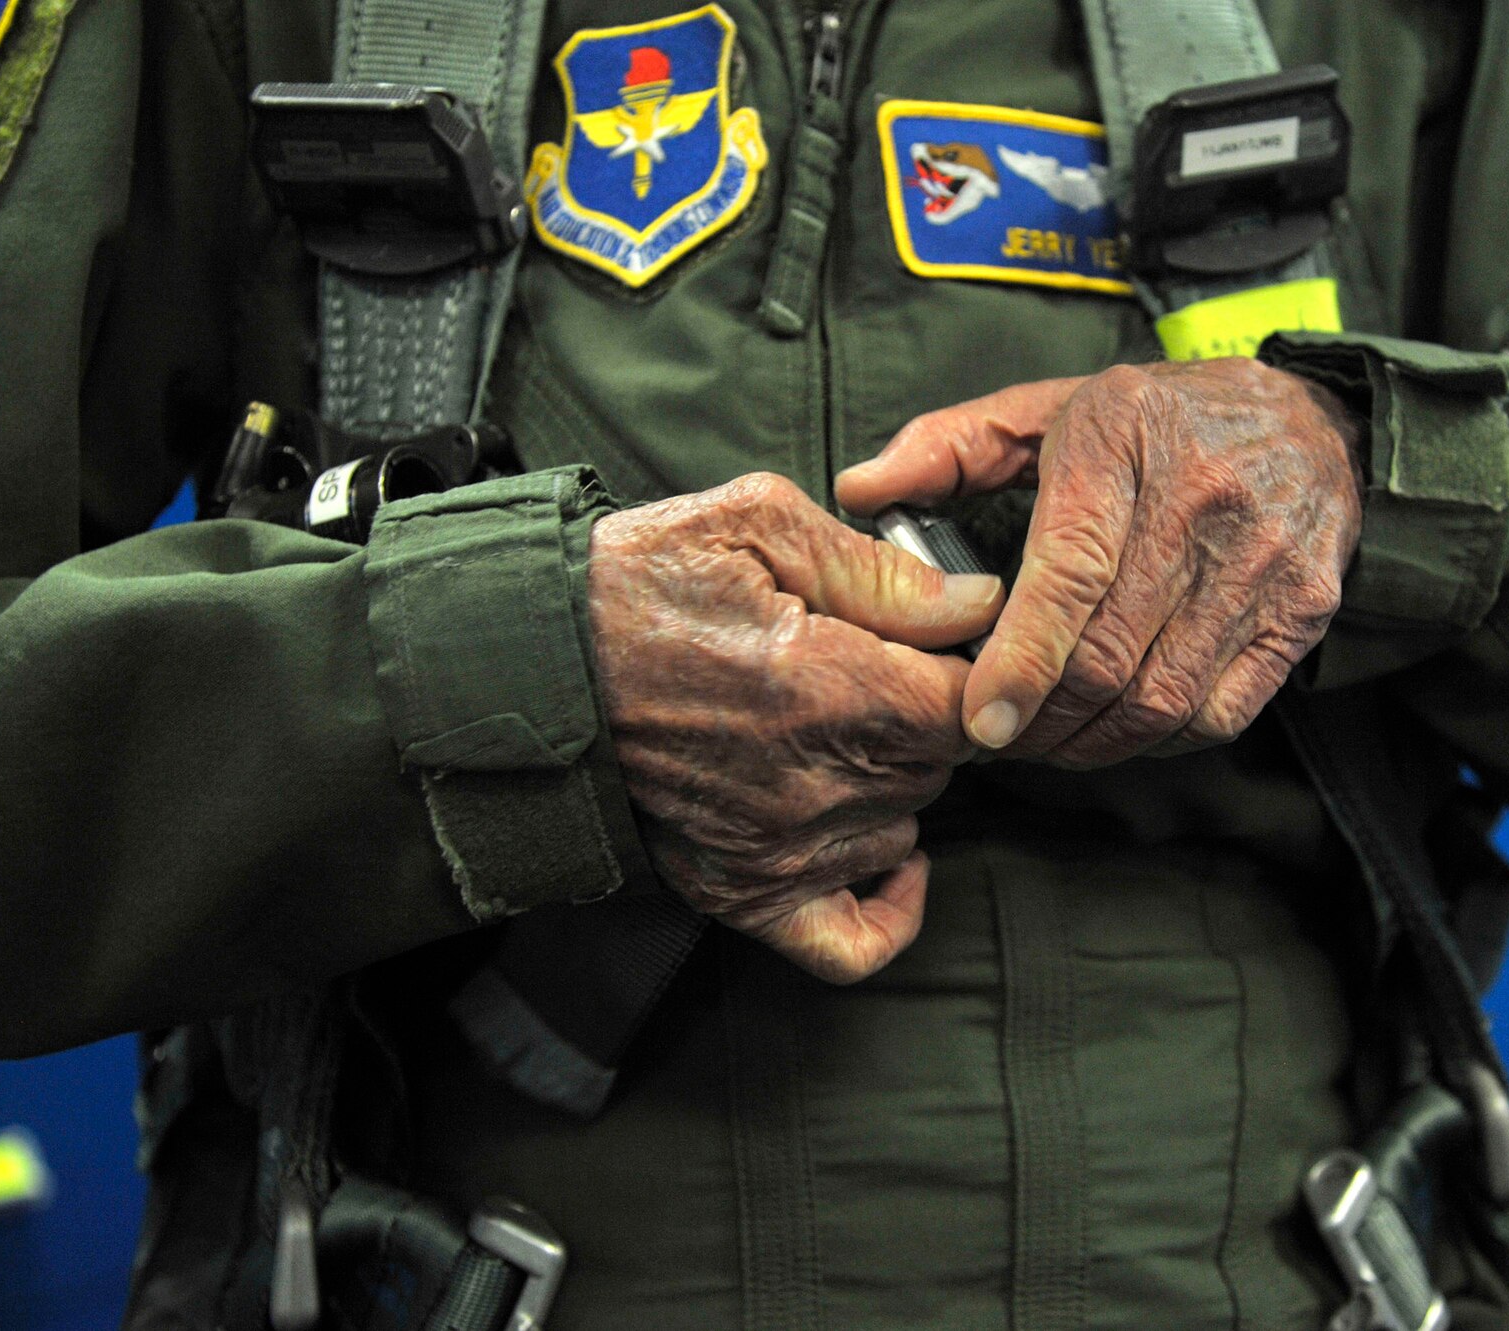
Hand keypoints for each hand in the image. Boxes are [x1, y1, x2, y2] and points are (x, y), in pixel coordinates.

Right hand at [588, 473, 1003, 981]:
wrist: (529, 666)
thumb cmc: (637, 584)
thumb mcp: (756, 524)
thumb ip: (882, 572)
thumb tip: (979, 606)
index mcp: (826, 684)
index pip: (968, 700)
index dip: (960, 661)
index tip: (927, 636)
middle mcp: (811, 784)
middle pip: (942, 761)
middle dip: (919, 708)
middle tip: (862, 664)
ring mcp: (779, 851)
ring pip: (905, 821)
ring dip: (892, 780)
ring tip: (832, 726)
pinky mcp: (744, 893)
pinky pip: (856, 941)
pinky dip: (889, 903)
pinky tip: (891, 854)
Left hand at [836, 357, 1361, 767]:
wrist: (1313, 420)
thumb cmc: (1157, 422)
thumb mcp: (1052, 408)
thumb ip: (949, 446)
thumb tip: (860, 490)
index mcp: (1125, 442)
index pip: (1070, 577)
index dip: (1020, 662)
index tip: (980, 718)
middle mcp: (1203, 502)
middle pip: (1110, 657)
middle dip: (1041, 719)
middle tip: (997, 732)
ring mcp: (1262, 563)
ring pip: (1162, 698)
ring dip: (1091, 741)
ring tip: (1047, 737)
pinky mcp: (1301, 614)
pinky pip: (1218, 713)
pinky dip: (1157, 738)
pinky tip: (1117, 725)